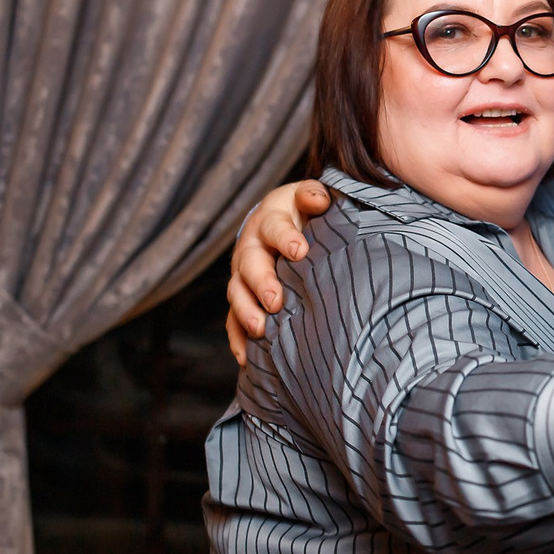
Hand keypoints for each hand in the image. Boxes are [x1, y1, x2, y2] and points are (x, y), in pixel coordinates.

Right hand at [225, 180, 331, 365]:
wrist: (281, 226)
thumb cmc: (303, 214)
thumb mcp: (309, 197)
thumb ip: (314, 195)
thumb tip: (319, 199)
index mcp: (270, 220)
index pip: (275, 226)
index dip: (285, 237)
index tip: (300, 251)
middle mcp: (250, 248)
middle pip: (250, 264)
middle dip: (261, 283)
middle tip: (275, 300)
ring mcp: (242, 275)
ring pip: (237, 294)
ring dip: (246, 312)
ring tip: (260, 329)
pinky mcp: (241, 298)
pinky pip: (234, 320)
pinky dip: (238, 339)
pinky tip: (246, 358)